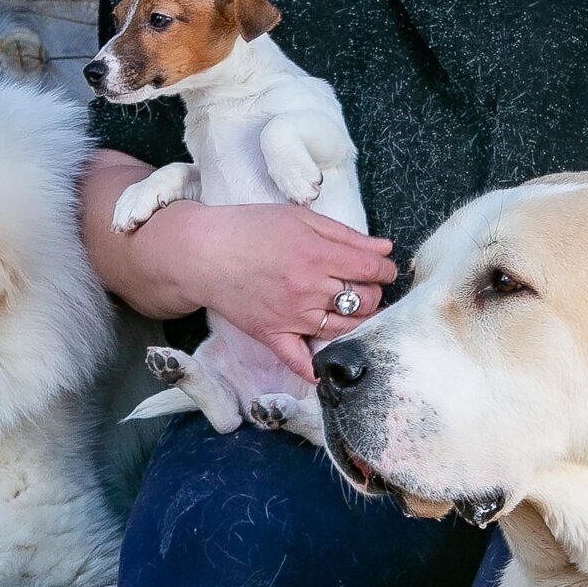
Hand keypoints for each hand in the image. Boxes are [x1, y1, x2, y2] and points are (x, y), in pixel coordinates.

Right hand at [185, 203, 395, 381]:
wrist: (201, 253)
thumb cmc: (248, 229)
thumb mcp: (299, 217)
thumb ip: (344, 234)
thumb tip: (384, 248)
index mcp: (318, 255)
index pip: (373, 270)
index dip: (386, 269)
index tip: (383, 268)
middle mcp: (309, 289)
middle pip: (366, 300)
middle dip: (374, 292)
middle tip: (365, 286)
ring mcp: (292, 317)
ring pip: (345, 329)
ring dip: (360, 321)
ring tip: (355, 311)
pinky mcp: (273, 335)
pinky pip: (301, 361)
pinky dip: (318, 368)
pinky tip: (330, 365)